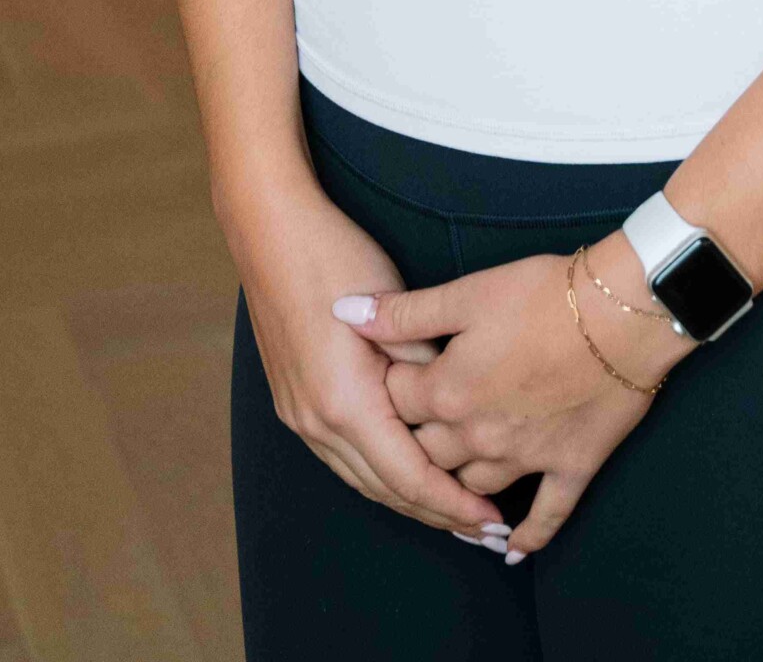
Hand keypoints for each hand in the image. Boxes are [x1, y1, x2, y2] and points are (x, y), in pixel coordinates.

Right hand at [228, 177, 511, 542]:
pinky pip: (343, 458)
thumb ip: (425, 367)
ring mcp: (299, 415)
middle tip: (485, 531)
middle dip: (436, 514)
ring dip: (408, 499)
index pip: (409, 477)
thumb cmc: (335, 259)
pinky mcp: (293, 402)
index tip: (492, 521)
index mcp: (345, 404)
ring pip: (362, 479)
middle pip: (385, 490)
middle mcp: (316, 422)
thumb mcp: (393, 310)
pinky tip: (405, 473)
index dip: (453, 504)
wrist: (270, 231)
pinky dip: (380, 474)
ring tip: (453, 512)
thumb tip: (455, 404)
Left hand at [333, 230, 698, 559]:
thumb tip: (342, 311)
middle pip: (427, 453)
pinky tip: (511, 550)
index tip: (391, 371)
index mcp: (448, 392)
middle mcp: (479, 436)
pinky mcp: (570, 466)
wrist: (622, 311)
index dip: (389, 385)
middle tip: (411, 428)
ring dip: (458, 487)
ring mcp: (526, 457)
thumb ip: (403, 311)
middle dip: (414, 441)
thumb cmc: (544, 293)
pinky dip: (527, 535)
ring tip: (447, 481)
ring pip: (474, 486)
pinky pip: (546, 514)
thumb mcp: (469, 291)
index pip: (396, 402)